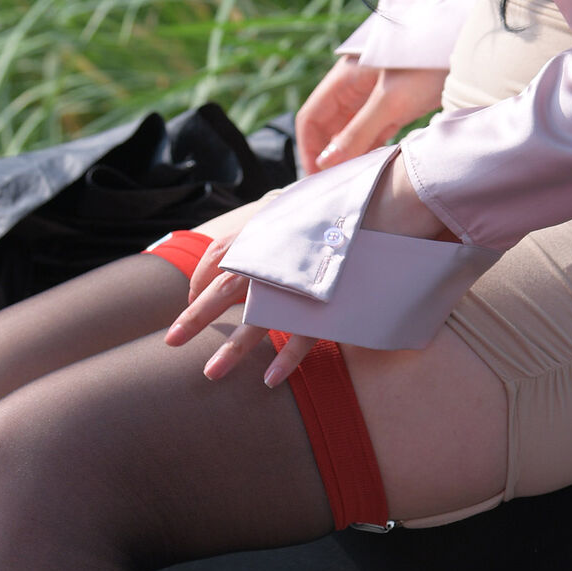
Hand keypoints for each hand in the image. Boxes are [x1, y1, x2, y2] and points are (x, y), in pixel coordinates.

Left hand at [163, 155, 452, 386]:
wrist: (400, 190)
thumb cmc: (362, 193)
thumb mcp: (314, 195)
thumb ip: (293, 211)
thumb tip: (283, 214)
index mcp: (270, 223)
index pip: (221, 252)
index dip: (202, 277)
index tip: (192, 296)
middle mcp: (278, 248)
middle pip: (224, 287)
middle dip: (195, 316)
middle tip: (171, 341)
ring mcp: (302, 275)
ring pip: (257, 318)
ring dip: (232, 349)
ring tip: (212, 374)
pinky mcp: (331, 296)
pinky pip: (303, 333)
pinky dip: (286, 357)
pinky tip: (271, 379)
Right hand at [294, 58, 448, 173]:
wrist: (472, 49)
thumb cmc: (426, 63)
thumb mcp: (390, 101)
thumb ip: (357, 133)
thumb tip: (326, 163)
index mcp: (344, 78)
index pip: (311, 118)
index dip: (309, 149)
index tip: (317, 179)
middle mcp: (354, 86)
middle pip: (329, 126)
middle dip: (328, 156)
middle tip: (336, 187)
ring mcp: (375, 94)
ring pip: (351, 131)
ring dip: (350, 155)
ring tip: (354, 182)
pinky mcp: (396, 103)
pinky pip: (374, 130)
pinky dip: (370, 148)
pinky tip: (373, 168)